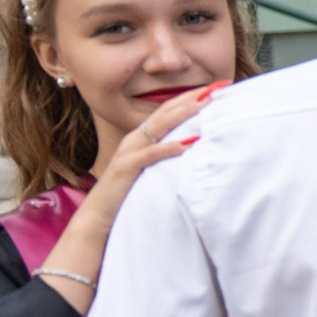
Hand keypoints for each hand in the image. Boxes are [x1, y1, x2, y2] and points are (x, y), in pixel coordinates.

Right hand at [37, 82, 222, 312]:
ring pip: (157, 127)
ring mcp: (127, 157)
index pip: (170, 114)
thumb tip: (201, 155)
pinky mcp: (122, 173)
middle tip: (221, 85)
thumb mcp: (154, 180)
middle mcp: (134, 145)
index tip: (220, 87)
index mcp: (142, 144)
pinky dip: (169, 148)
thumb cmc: (127, 206)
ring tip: (209, 102)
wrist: (95, 232)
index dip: (193, 99)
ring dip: (184, 112)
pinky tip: (190, 142)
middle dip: (194, 97)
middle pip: (166, 113)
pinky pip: (148, 156)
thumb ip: (170, 164)